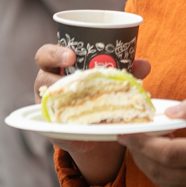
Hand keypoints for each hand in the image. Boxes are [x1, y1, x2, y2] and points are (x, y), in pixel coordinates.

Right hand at [33, 44, 151, 184]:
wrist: (94, 129)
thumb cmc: (98, 95)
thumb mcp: (110, 81)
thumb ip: (124, 70)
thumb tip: (143, 65)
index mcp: (57, 69)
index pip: (46, 55)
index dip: (55, 53)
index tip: (72, 54)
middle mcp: (49, 86)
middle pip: (42, 74)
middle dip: (55, 73)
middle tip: (73, 70)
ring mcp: (50, 109)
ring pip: (50, 102)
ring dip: (66, 102)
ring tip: (87, 105)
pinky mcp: (55, 130)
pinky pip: (58, 129)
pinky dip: (73, 131)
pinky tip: (88, 133)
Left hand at [117, 92, 185, 186]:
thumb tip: (170, 112)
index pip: (165, 154)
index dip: (141, 143)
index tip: (125, 129)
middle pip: (158, 169)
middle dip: (137, 151)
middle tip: (126, 133)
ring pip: (162, 181)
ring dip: (147, 162)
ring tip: (139, 141)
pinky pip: (174, 185)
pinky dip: (162, 170)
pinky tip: (162, 152)